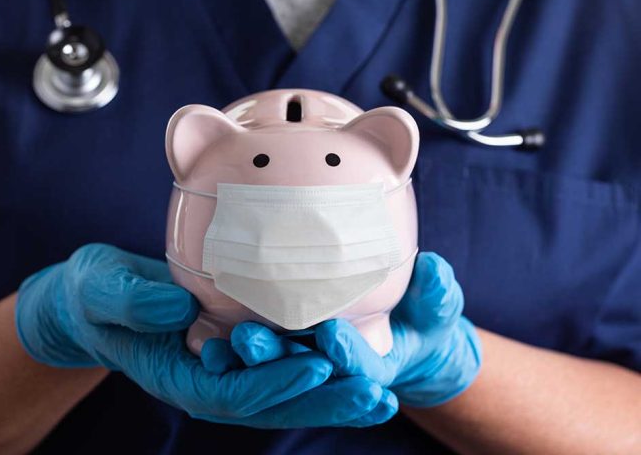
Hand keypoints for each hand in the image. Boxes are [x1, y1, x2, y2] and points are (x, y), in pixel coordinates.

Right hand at [15, 243, 384, 426]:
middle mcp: (210, 383)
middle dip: (324, 402)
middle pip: (273, 402)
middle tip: (377, 396)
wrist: (99, 301)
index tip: (318, 371)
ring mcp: (227, 372)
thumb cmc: (95, 296)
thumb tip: (178, 309)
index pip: (232, 391)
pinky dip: (322, 370)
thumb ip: (131, 302)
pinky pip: (284, 368)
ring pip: (287, 393)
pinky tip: (356, 364)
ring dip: (334, 394)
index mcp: (179, 377)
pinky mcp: (239, 354)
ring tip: (384, 394)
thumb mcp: (100, 291)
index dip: (275, 384)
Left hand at [225, 252, 481, 407]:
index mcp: (375, 372)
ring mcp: (307, 374)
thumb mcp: (437, 307)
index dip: (347, 356)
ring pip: (273, 377)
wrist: (407, 333)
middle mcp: (336, 380)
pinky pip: (255, 367)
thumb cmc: (426, 318)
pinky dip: (235, 358)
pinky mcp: (284, 361)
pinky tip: (210, 341)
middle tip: (250, 338)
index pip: (360, 373)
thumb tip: (434, 267)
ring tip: (226, 339)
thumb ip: (437, 293)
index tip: (331, 332)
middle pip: (305, 380)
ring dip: (248, 362)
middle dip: (278, 362)